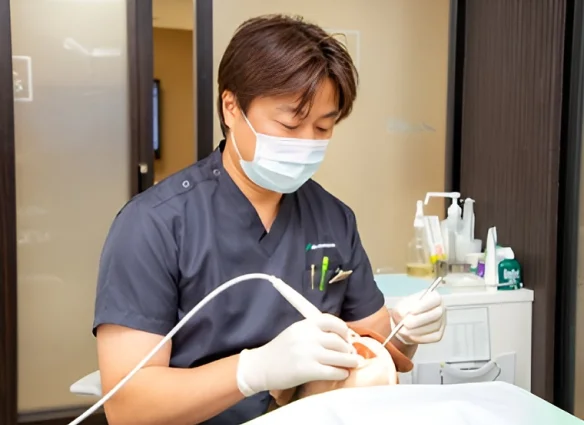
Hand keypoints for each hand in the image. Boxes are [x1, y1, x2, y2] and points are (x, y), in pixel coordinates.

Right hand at [236, 314, 361, 396]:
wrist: (260, 367)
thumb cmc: (280, 350)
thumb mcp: (295, 332)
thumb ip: (313, 332)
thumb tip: (339, 338)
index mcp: (305, 324)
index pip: (331, 321)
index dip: (343, 329)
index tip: (346, 337)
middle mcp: (308, 336)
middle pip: (339, 341)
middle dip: (348, 349)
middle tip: (351, 354)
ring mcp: (308, 353)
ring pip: (340, 356)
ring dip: (350, 361)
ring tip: (352, 364)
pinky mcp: (307, 370)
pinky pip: (333, 371)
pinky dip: (341, 373)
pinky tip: (342, 374)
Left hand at [390, 291, 445, 344]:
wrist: (405, 323)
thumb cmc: (405, 311)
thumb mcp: (401, 306)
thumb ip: (403, 309)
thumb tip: (406, 315)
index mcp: (434, 297)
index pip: (435, 299)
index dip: (424, 305)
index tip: (411, 311)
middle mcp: (441, 309)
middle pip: (436, 314)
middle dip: (419, 320)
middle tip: (405, 323)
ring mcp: (442, 322)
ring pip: (434, 327)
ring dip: (417, 330)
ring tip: (404, 330)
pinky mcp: (439, 334)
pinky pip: (433, 337)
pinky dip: (420, 337)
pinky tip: (411, 335)